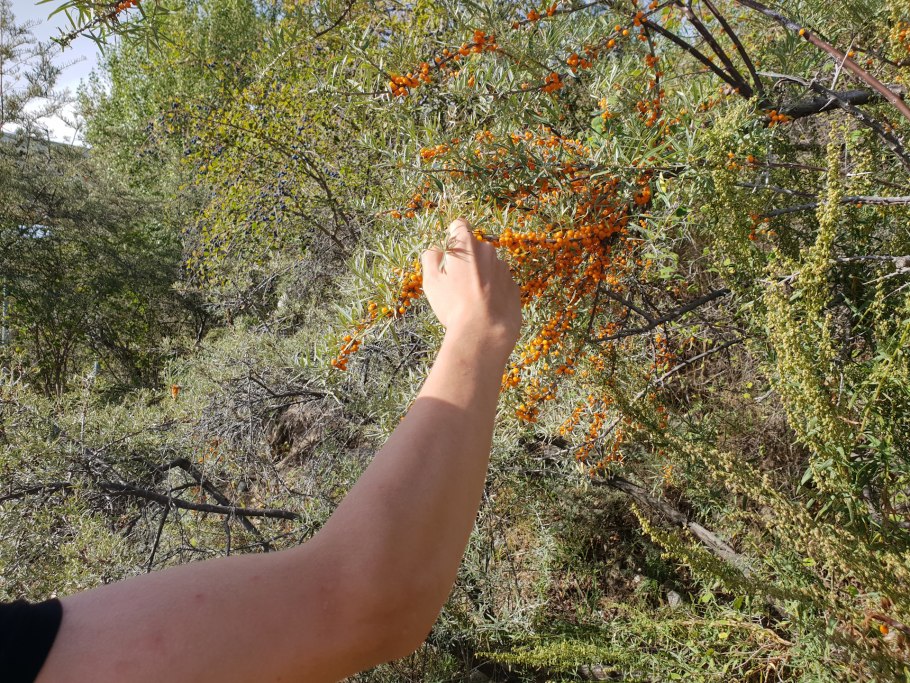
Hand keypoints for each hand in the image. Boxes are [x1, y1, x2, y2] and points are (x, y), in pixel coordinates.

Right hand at [421, 218, 521, 353]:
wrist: (484, 332)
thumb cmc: (454, 305)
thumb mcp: (431, 281)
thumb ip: (430, 258)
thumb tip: (436, 249)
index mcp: (466, 245)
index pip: (459, 226)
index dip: (452, 235)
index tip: (448, 251)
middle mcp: (488, 251)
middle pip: (474, 248)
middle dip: (466, 260)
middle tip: (455, 283)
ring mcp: (503, 268)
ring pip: (488, 266)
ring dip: (480, 275)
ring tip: (470, 300)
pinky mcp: (513, 285)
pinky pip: (499, 282)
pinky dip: (492, 290)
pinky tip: (484, 307)